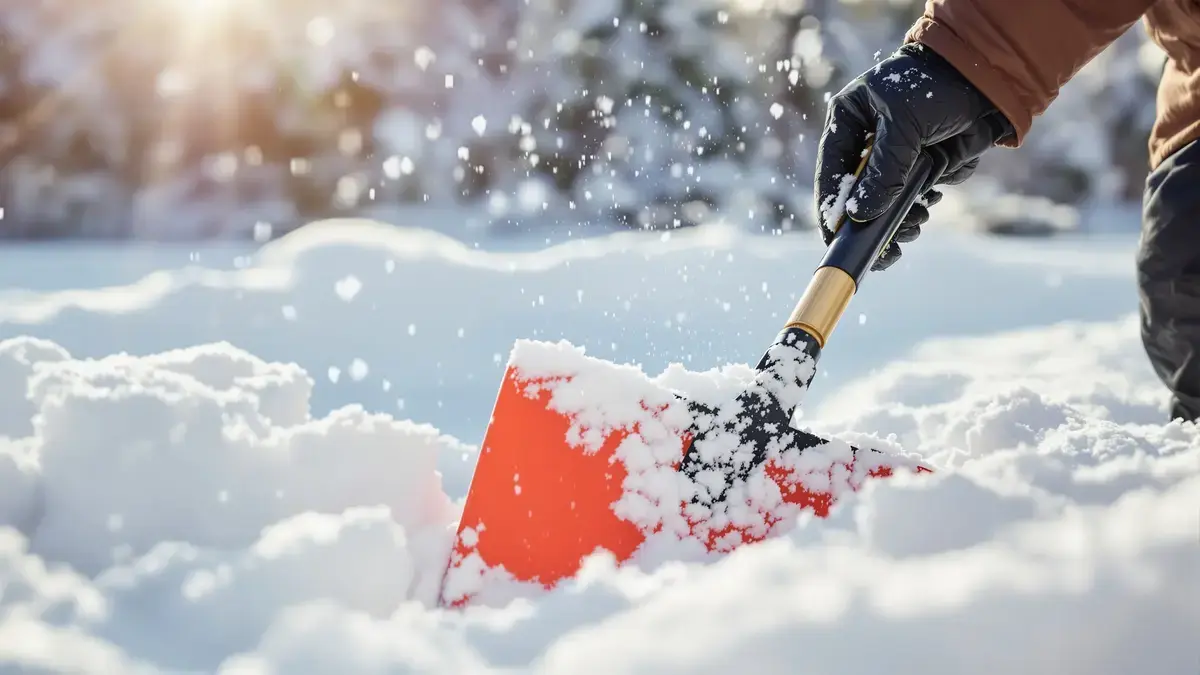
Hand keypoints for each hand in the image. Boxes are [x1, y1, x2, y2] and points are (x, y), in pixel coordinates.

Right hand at [814, 43, 1014, 270]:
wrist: (987, 78)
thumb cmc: (936, 86)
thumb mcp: (905, 124)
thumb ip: (883, 171)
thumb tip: (860, 215)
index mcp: (849, 122)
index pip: (831, 173)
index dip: (832, 208)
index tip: (835, 239)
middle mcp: (867, 144)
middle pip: (857, 195)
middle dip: (872, 221)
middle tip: (888, 242)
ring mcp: (895, 159)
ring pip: (886, 204)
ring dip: (900, 218)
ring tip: (918, 219)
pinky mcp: (921, 169)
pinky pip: (914, 199)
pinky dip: (922, 206)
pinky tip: (931, 199)